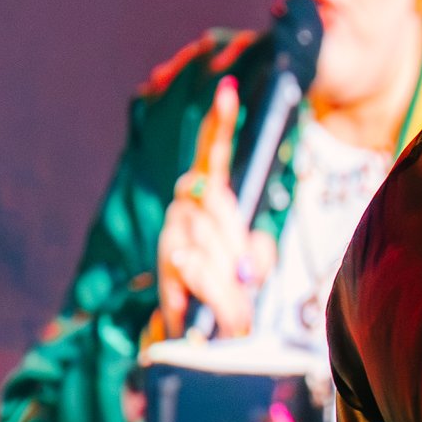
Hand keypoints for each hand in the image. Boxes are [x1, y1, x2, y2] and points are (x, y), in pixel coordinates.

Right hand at [157, 76, 274, 338]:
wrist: (200, 330)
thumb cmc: (234, 286)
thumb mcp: (258, 263)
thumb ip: (258, 255)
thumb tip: (244, 264)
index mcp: (211, 196)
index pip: (213, 152)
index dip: (219, 124)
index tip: (229, 91)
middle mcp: (184, 207)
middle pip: (215, 205)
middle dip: (236, 244)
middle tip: (246, 277)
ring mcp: (170, 234)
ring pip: (202, 241)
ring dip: (227, 280)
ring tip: (235, 304)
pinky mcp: (163, 268)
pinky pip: (189, 273)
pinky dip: (209, 296)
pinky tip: (205, 309)